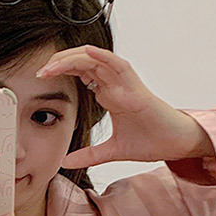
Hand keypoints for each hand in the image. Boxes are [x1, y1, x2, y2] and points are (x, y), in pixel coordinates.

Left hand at [36, 44, 213, 167]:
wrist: (175, 143)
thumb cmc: (151, 140)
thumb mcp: (112, 151)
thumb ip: (90, 155)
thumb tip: (66, 162)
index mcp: (108, 93)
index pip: (80, 74)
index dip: (60, 73)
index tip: (40, 80)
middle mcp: (115, 83)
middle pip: (83, 63)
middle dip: (60, 63)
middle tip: (40, 71)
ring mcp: (125, 82)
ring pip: (95, 59)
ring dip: (73, 59)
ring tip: (53, 64)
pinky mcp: (136, 86)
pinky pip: (117, 64)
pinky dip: (101, 56)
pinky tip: (86, 53)